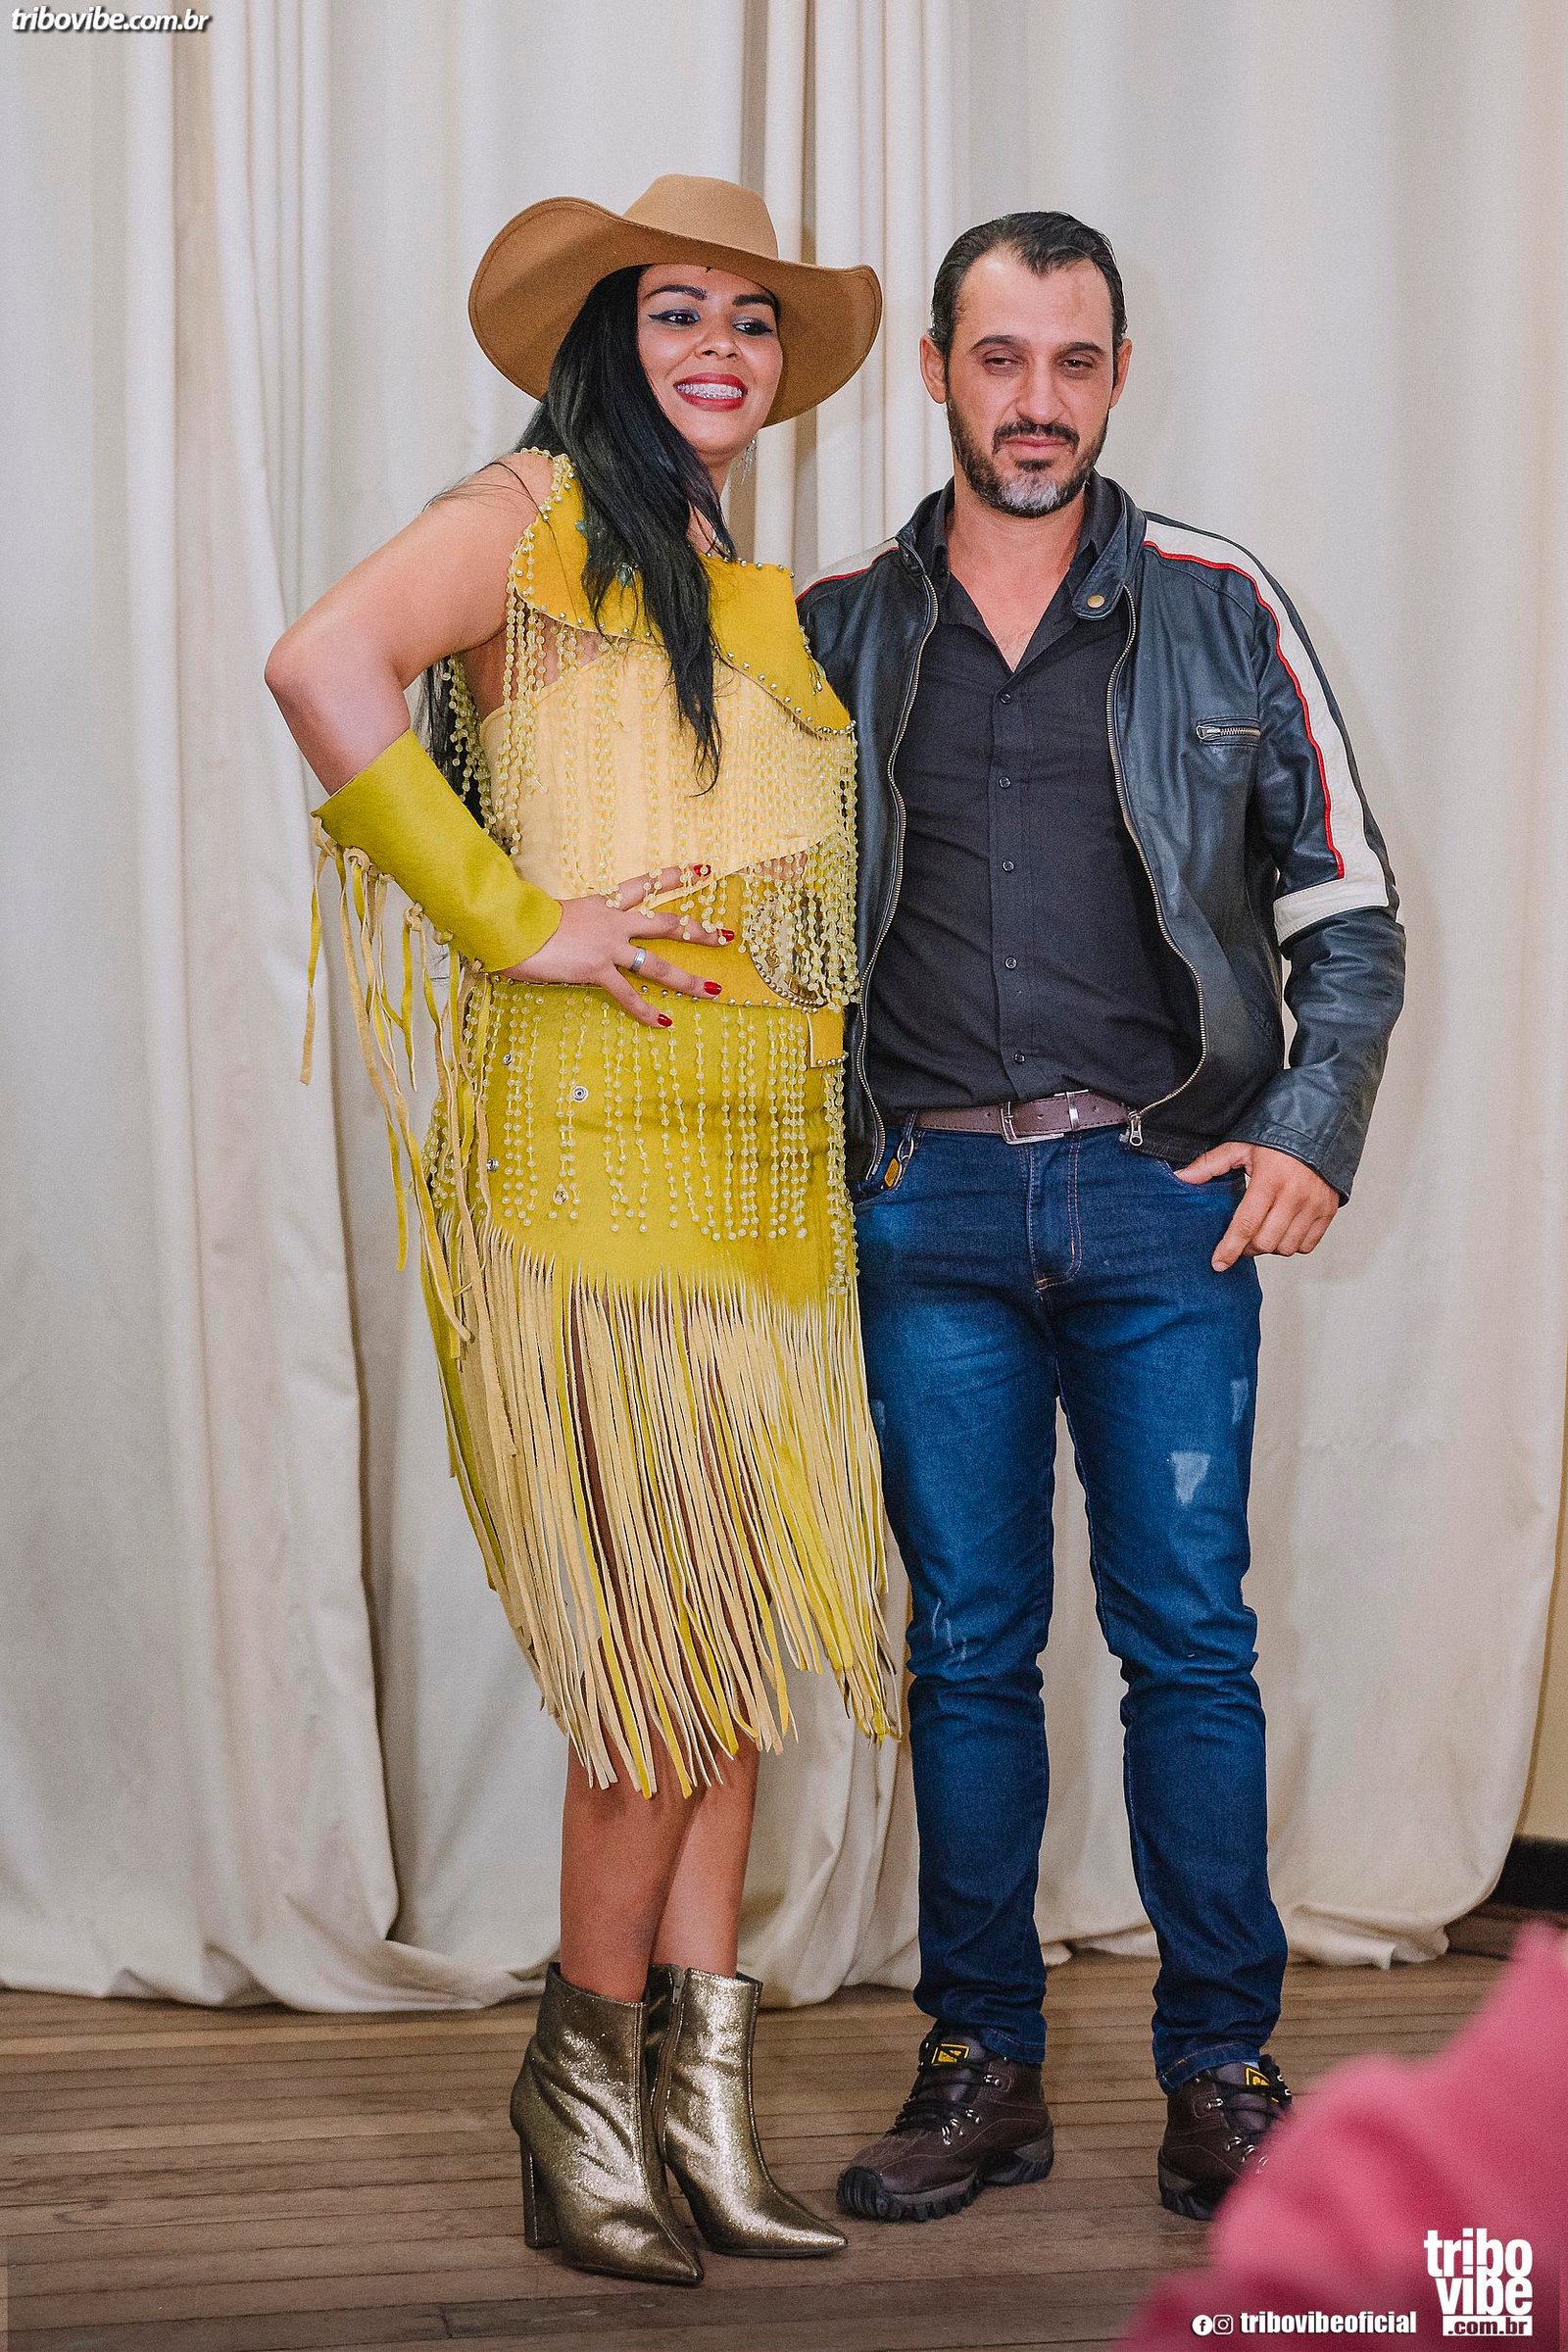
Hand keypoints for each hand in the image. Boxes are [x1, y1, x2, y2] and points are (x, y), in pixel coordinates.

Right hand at [503, 865, 731, 1028]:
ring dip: (687, 980)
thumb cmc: (522, 919)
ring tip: (712, 990)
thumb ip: (568, 922)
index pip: (645, 885)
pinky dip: (647, 1011)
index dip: (676, 876)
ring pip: (658, 965)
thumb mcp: (552, 913)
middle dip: (699, 931)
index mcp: (603, 903)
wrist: (511, 926)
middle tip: (726, 936)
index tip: (703, 870)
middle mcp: (613, 922)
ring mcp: (608, 947)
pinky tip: (665, 1023)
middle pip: (666, 924)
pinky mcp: (596, 970)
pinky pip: (628, 995)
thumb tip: (561, 929)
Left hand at [1175, 1141, 1339, 1272]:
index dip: (1230, 1248)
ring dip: (1270, 1247)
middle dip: (1248, 1248)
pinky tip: (1282, 1231)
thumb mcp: (1240, 1147)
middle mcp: (1294, 1195)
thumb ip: (1210, 1164)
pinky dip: (1292, 1245)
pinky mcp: (1327, 1211)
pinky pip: (1307, 1245)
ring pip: (1286, 1248)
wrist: (1319, 1130)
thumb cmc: (1276, 1139)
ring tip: (1262, 1233)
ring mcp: (1314, 1205)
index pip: (1246, 1223)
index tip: (1218, 1263)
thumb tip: (1181, 1177)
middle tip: (1241, 1240)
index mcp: (1270, 1179)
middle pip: (1265, 1242)